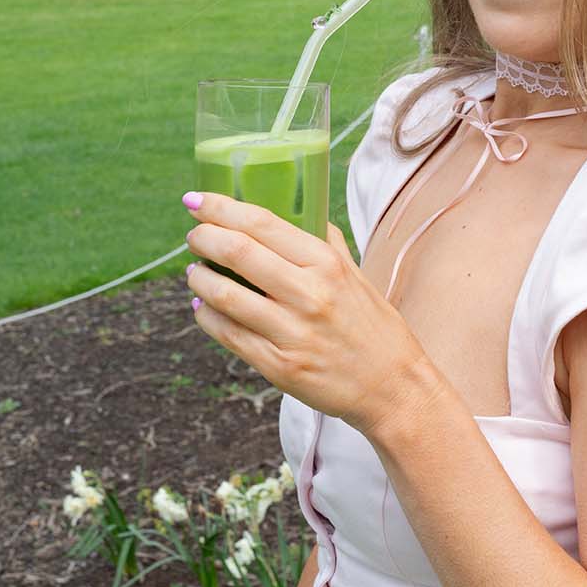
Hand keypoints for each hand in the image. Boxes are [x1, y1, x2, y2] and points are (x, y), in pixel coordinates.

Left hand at [182, 191, 431, 439]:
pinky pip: (228, 335)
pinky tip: (202, 306)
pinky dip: (206, 316)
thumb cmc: (375, 328)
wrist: (393, 387)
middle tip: (194, 236)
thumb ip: (327, 245)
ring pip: (224, 295)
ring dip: (199, 278)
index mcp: (327, 263)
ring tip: (195, 271)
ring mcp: (292, 332)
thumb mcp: (357, 276)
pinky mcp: (279, 366)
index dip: (220, 208)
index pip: (263, 223)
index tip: (197, 200)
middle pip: (237, 252)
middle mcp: (309, 293)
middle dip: (203, 238)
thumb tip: (301, 217)